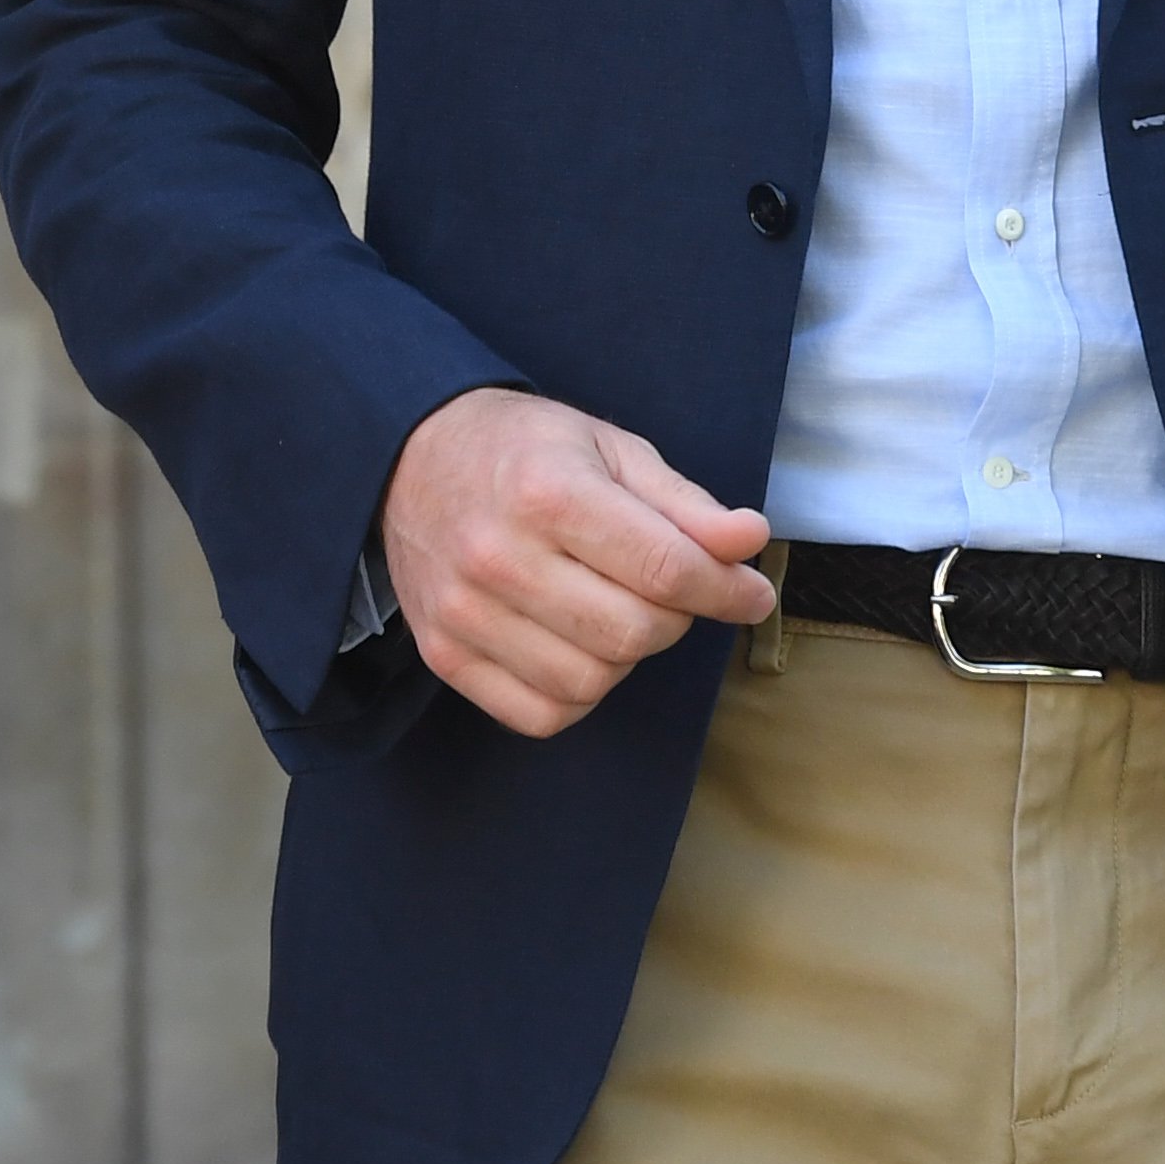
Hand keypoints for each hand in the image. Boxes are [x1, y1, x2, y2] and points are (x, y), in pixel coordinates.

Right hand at [380, 388, 776, 737]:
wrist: (411, 458)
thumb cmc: (527, 448)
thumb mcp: (613, 448)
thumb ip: (685, 503)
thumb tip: (750, 541)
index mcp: (549, 491)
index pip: (664, 568)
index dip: (726, 589)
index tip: (753, 593)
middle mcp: (499, 556)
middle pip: (632, 632)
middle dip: (678, 618)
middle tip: (673, 587)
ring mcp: (464, 613)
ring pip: (590, 682)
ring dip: (629, 656)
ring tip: (620, 607)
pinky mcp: (442, 655)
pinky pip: (539, 715)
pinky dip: (579, 694)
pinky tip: (581, 645)